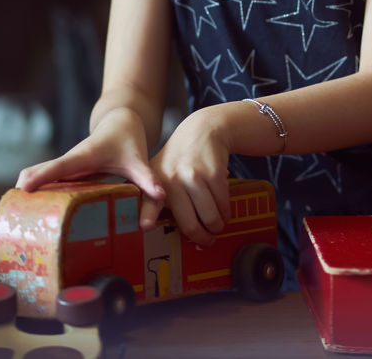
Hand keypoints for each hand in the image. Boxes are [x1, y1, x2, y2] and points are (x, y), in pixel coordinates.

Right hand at [15, 106, 163, 210]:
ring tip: (14, 220)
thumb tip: (160, 195)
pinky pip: (43, 182)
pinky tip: (28, 214)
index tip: (23, 188)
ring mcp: (64, 168)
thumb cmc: (127, 140)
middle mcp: (69, 162)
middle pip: (37, 173)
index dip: (41, 176)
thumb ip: (147, 178)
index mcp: (84, 157)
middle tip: (12, 216)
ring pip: (36, 177)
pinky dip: (33, 193)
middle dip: (24, 191)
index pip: (59, 167)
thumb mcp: (138, 159)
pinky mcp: (64, 173)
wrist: (120, 122)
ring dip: (24, 194)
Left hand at [148, 106, 232, 246]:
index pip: (150, 202)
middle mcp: (173, 179)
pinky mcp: (214, 174)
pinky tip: (224, 213)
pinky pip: (223, 203)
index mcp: (156, 182)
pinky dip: (226, 213)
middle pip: (189, 222)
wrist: (203, 130)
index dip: (148, 216)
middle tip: (207, 241)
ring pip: (210, 216)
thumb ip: (155, 196)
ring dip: (217, 226)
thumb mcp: (159, 170)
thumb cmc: (179, 157)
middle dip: (201, 237)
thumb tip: (151, 228)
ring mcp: (195, 176)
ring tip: (217, 227)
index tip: (146, 227)